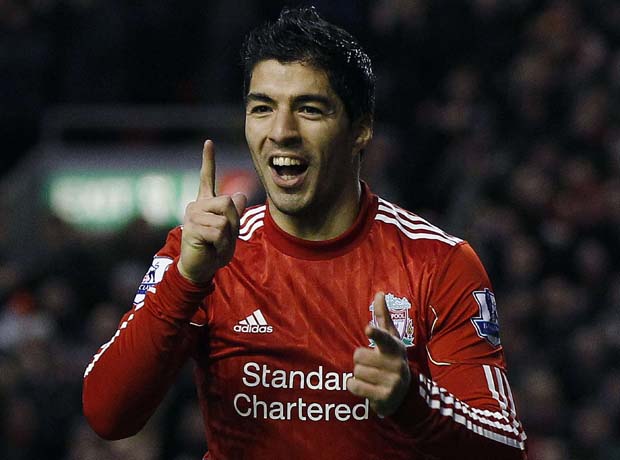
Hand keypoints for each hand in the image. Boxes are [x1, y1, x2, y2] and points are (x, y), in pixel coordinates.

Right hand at [178, 140, 246, 283]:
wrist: (199, 267)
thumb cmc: (214, 249)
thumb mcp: (230, 230)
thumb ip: (234, 213)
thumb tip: (239, 195)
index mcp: (205, 203)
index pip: (206, 177)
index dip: (208, 160)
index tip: (209, 142)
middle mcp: (196, 205)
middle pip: (228, 202)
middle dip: (233, 222)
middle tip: (223, 237)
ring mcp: (192, 216)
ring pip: (225, 219)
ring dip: (227, 237)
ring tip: (216, 244)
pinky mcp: (192, 228)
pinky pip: (219, 232)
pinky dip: (222, 244)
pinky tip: (211, 248)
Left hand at [348, 292, 410, 416]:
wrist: (403, 394)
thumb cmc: (390, 359)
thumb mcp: (390, 339)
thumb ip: (383, 316)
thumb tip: (379, 293)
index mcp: (395, 347)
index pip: (384, 338)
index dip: (376, 333)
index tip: (368, 329)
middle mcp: (396, 364)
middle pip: (358, 356)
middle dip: (360, 361)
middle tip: (372, 365)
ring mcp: (392, 382)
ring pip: (356, 371)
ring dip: (359, 375)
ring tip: (372, 378)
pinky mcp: (385, 397)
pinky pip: (355, 386)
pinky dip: (354, 386)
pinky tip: (365, 387)